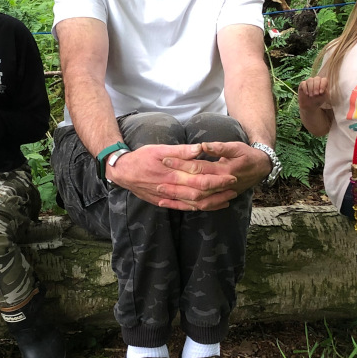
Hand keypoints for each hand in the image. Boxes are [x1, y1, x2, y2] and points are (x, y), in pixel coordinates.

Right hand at [108, 143, 237, 211]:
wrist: (122, 171)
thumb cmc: (141, 157)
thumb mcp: (160, 149)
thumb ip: (181, 151)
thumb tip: (200, 149)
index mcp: (173, 174)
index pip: (200, 179)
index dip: (217, 179)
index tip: (231, 176)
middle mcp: (172, 188)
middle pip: (200, 193)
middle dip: (219, 192)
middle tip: (234, 188)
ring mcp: (167, 197)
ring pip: (193, 203)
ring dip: (211, 203)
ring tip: (226, 199)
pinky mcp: (163, 202)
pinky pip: (183, 208)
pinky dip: (196, 208)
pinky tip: (207, 207)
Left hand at [160, 141, 272, 202]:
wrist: (261, 168)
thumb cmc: (247, 155)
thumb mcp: (236, 147)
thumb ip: (219, 147)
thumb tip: (203, 145)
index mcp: (224, 171)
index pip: (198, 168)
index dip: (181, 164)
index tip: (165, 159)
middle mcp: (222, 186)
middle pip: (195, 188)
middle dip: (176, 186)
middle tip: (158, 183)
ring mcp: (221, 195)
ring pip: (198, 201)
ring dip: (179, 200)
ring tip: (161, 198)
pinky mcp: (220, 199)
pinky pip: (203, 207)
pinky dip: (188, 207)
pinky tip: (175, 206)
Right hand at [298, 76, 328, 110]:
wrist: (309, 106)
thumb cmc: (318, 100)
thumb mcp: (324, 97)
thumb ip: (325, 91)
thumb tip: (323, 87)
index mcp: (322, 83)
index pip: (324, 80)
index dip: (322, 85)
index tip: (321, 92)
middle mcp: (316, 81)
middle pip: (317, 78)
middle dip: (316, 87)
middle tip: (316, 94)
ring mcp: (309, 82)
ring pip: (310, 80)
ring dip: (311, 88)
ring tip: (311, 95)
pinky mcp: (302, 84)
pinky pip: (303, 83)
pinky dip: (305, 88)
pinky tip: (307, 94)